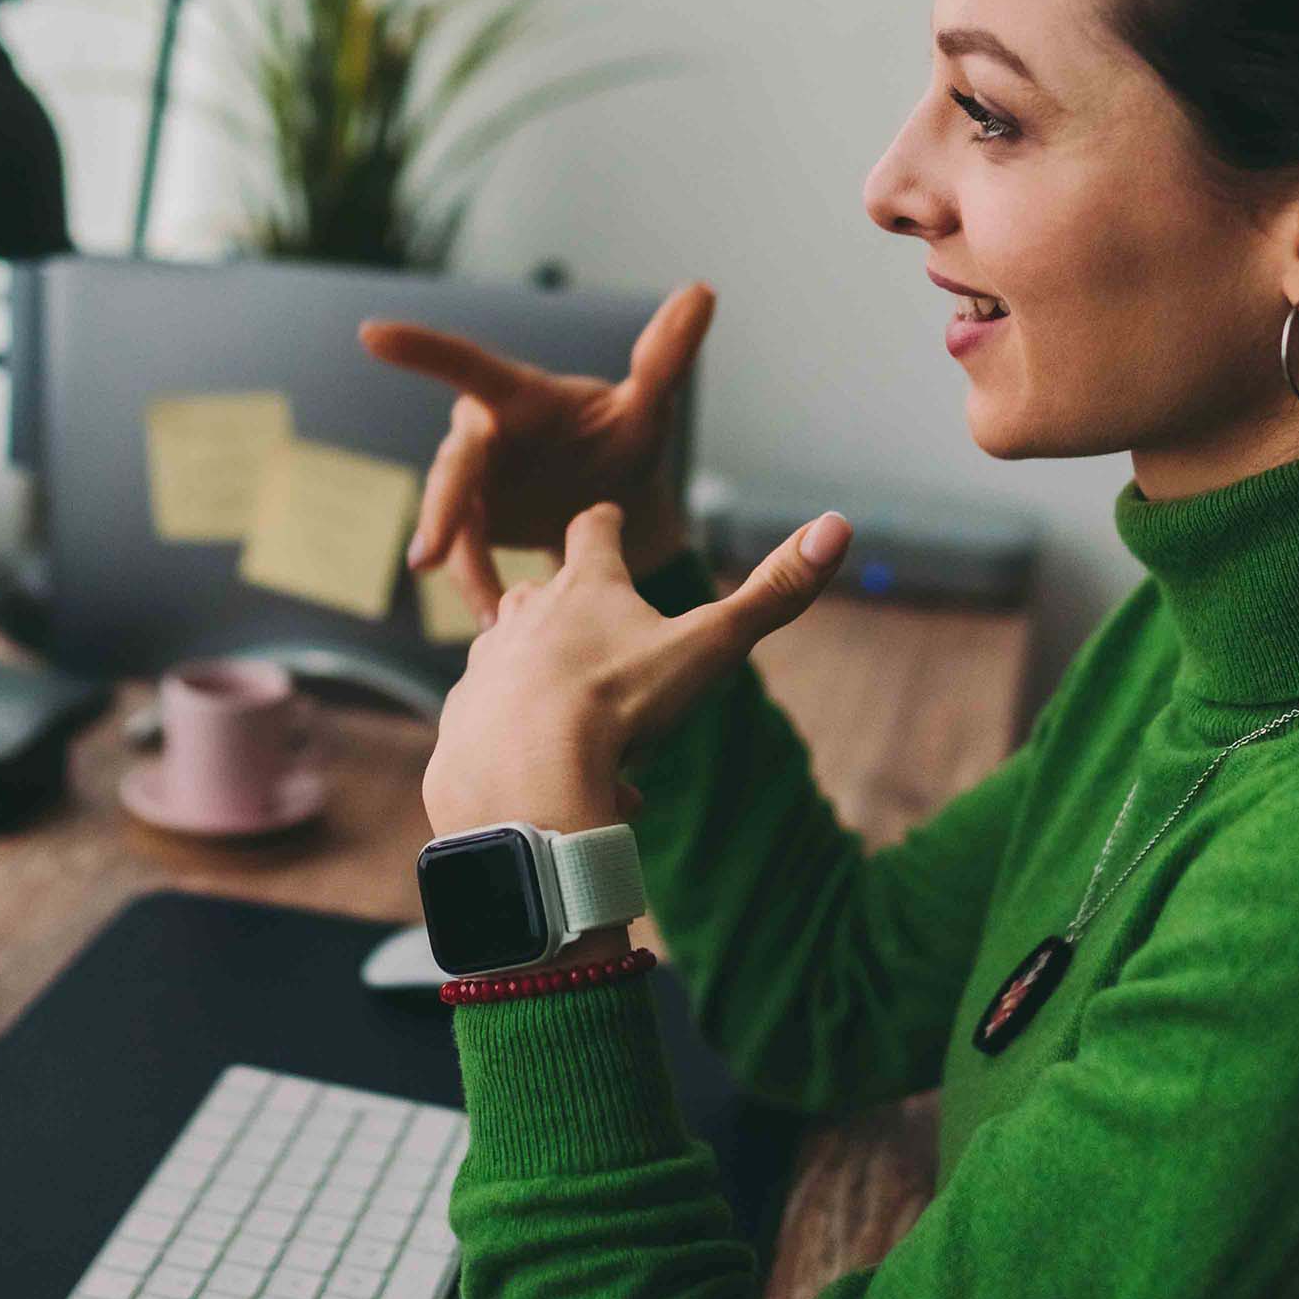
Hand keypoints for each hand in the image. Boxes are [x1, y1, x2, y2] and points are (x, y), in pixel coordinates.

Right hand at [364, 281, 712, 625]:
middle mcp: (483, 434)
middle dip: (441, 508)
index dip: (421, 349)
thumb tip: (703, 291)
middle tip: (429, 553)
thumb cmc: (621, 439)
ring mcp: (471, 483)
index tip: (370, 334)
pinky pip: (464, 558)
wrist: (614, 505)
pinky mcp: (470, 525)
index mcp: (517, 395)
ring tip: (494, 612)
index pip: (467, 365)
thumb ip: (665, 357)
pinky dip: (481, 588)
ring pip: (451, 521)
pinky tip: (500, 622)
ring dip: (464, 566)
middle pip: (454, 466)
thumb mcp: (647, 407)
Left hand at [421, 504, 851, 838]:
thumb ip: (773, 593)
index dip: (603, 523)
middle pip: (540, 593)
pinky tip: (557, 781)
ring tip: (584, 729)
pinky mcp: (459, 720)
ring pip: (515, 662)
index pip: (592, 531)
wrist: (521, 776)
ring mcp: (486, 666)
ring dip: (546, 687)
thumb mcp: (709, 647)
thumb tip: (839, 525)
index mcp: (584, 587)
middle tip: (601, 643)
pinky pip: (498, 729)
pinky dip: (526, 748)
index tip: (606, 517)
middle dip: (565, 610)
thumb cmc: (619, 703)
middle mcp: (524, 615)